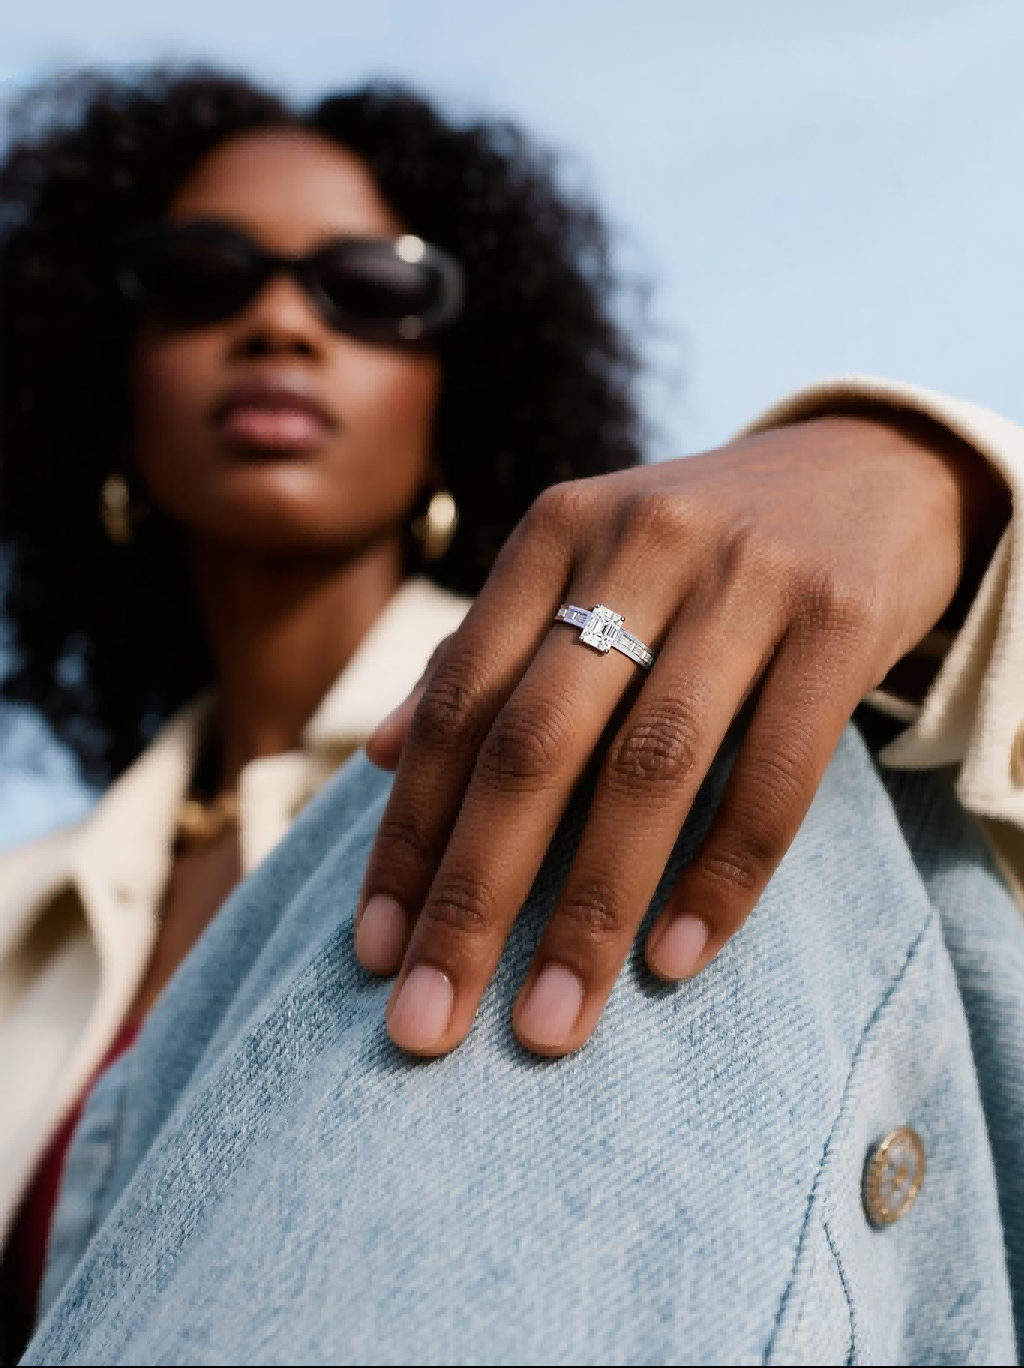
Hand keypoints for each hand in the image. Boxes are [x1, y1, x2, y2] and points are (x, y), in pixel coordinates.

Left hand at [356, 412, 1007, 1056]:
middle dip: (471, 896)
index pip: (457, 703)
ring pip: (649, 768)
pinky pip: (776, 772)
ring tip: (550, 1024)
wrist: (872, 467)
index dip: (408, 834)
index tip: (375, 952)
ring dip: (589, 911)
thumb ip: (484, 652)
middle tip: (427, 1023)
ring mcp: (745, 577)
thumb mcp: (582, 569)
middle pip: (532, 745)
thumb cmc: (700, 545)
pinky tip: (677, 958)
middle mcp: (637, 543)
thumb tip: (377, 756)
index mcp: (554, 533)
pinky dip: (723, 874)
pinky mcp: (841, 617)